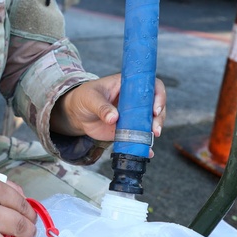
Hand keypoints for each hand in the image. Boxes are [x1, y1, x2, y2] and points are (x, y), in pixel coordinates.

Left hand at [50, 74, 166, 155]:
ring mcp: (133, 115)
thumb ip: (101, 107)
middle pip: (156, 105)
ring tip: (151, 139)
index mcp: (129, 85)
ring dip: (155, 130)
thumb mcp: (90, 98)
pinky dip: (145, 144)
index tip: (155, 109)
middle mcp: (135, 99)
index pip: (151, 85)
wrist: (77, 114)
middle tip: (155, 130)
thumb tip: (113, 118)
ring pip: (151, 121)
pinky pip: (140, 136)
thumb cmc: (84, 97)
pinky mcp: (128, 129)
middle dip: (159, 117)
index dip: (158, 95)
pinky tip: (147, 151)